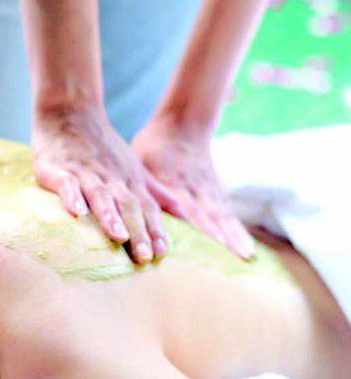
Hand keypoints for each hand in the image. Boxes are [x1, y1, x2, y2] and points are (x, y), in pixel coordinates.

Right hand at [31, 104, 175, 263]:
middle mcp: (111, 179)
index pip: (146, 209)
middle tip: (144, 257)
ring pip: (101, 197)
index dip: (154, 230)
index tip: (162, 254)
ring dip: (110, 217)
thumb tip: (185, 214)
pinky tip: (76, 213)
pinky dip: (71, 197)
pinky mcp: (59, 170)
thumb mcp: (134, 169)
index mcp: (129, 181)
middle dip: (137, 231)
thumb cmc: (102, 147)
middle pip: (127, 207)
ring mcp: (85, 174)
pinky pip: (67, 185)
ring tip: (119, 237)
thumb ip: (156, 193)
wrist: (71, 111)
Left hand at [132, 117, 254, 259]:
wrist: (183, 123)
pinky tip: (246, 249)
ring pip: (224, 215)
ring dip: (235, 236)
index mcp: (175, 180)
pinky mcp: (217, 192)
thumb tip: (132, 210)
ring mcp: (209, 189)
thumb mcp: (141, 159)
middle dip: (223, 236)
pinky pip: (229, 215)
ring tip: (246, 256)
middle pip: (211, 213)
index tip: (213, 241)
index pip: (187, 205)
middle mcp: (196, 186)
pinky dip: (238, 232)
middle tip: (237, 256)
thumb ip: (143, 185)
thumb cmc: (154, 146)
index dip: (199, 223)